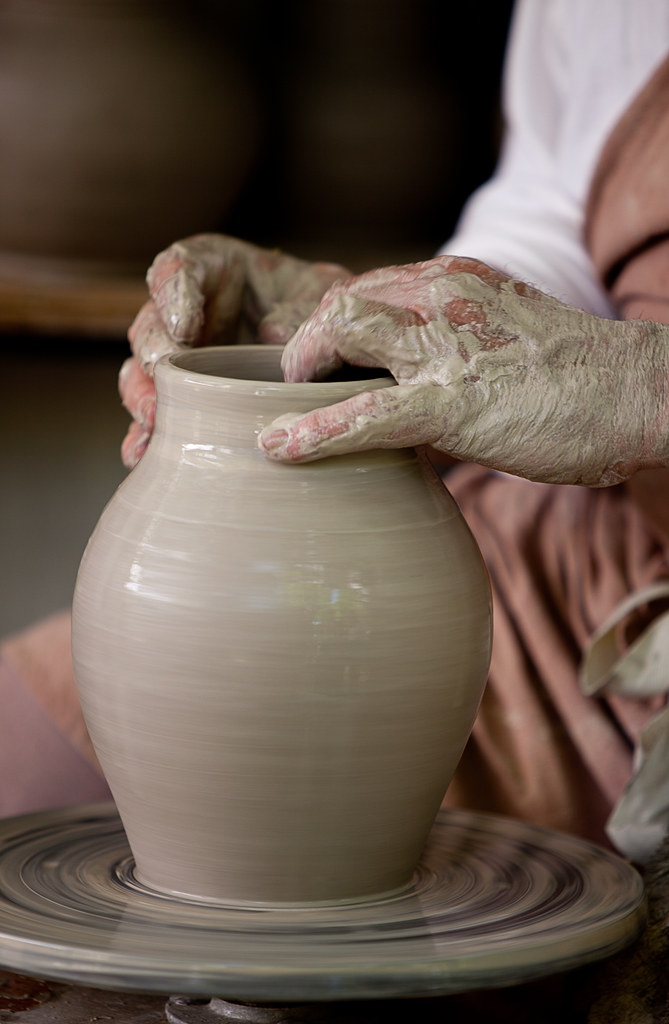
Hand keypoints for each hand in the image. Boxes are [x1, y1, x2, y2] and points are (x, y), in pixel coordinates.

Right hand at [118, 234, 349, 467]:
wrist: (331, 347)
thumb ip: (301, 307)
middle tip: (163, 374)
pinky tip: (144, 454)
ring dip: (142, 397)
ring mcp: (179, 360)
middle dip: (153, 352)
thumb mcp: (321, 294)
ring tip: (154, 420)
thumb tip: (275, 337)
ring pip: (141, 373)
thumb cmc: (317, 307)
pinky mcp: (182, 399)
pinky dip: (145, 436)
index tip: (184, 325)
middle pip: (150, 326)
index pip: (177, 267)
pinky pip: (155, 417)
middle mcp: (184, 312)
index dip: (172, 293)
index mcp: (210, 268)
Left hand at [258, 256, 668, 486]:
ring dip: (303, 370)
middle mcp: (440, 296)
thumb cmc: (572, 376)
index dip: (328, 324)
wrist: (634, 392)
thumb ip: (449, 348)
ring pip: (341, 332)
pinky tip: (280, 449)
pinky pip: (367, 412)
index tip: (312, 356)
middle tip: (296, 384)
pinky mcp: (453, 401)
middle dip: (306, 344)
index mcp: (452, 281)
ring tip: (288, 408)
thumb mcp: (501, 337)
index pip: (365, 288)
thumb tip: (405, 393)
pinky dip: (315, 432)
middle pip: (340, 302)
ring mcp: (444, 346)